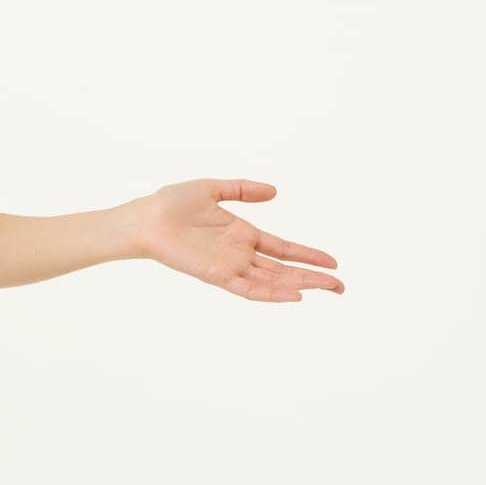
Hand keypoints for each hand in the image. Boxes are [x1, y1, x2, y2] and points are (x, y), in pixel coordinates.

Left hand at [131, 179, 343, 301]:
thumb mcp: (212, 188)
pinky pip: (248, 288)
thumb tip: (275, 191)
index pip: (282, 249)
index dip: (307, 255)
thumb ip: (242, 189)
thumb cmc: (170, 203)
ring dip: (299, 286)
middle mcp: (239, 253)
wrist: (144, 217)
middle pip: (283, 270)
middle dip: (312, 278)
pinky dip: (271, 293)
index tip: (333, 262)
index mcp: (241, 234)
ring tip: (328, 289)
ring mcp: (229, 266)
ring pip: (272, 281)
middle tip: (341, 286)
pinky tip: (294, 295)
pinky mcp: (216, 274)